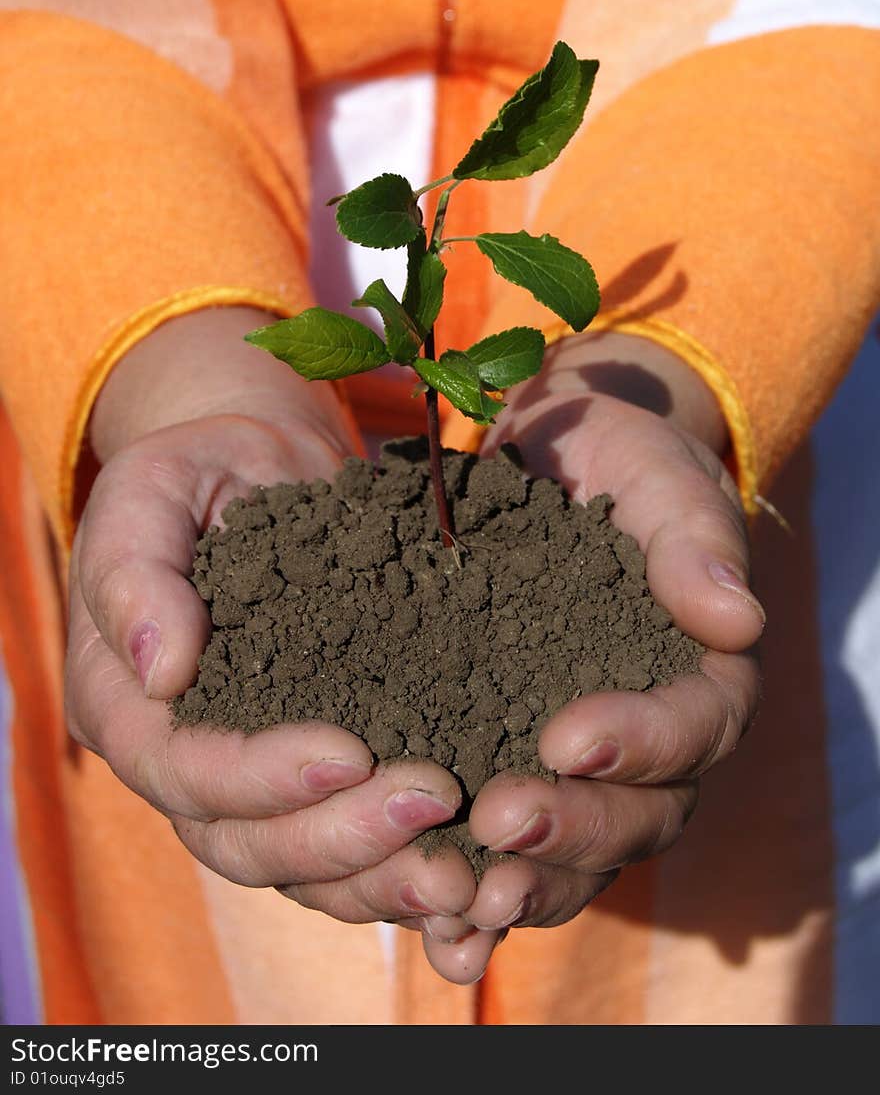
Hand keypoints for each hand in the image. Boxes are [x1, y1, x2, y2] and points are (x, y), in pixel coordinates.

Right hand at [67, 309, 475, 929]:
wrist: (261, 471)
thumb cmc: (196, 472)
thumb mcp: (151, 492)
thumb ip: (136, 571)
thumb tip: (161, 670)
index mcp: (123, 704)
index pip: (183, 769)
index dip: (260, 776)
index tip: (350, 750)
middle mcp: (180, 765)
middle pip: (244, 843)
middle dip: (339, 834)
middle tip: (435, 798)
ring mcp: (249, 783)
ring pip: (302, 868)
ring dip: (381, 874)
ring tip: (464, 869)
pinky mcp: (315, 780)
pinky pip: (351, 851)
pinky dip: (405, 867)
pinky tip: (472, 867)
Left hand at [416, 331, 763, 982]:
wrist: (554, 461)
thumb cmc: (620, 460)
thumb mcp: (659, 477)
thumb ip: (695, 542)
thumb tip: (737, 621)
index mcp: (703, 675)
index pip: (694, 729)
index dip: (641, 743)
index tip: (568, 736)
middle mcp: (653, 742)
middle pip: (637, 817)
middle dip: (571, 827)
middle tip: (498, 821)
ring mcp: (585, 769)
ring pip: (576, 856)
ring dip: (521, 883)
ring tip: (459, 899)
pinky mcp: (513, 767)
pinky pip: (511, 850)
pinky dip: (475, 890)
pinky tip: (428, 919)